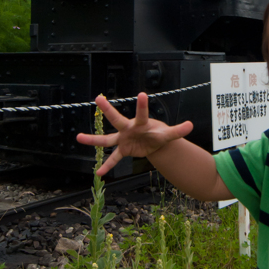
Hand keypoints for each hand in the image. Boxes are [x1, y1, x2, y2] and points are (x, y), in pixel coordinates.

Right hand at [76, 93, 193, 176]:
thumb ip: (178, 130)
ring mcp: (123, 139)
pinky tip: (99, 174)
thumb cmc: (158, 133)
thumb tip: (190, 125)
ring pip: (106, 139)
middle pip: (116, 120)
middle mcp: (128, 129)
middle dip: (108, 110)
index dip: (142, 105)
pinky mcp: (123, 150)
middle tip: (98, 98)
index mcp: (141, 123)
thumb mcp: (168, 134)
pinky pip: (114, 158)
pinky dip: (107, 166)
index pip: (141, 113)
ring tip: (78, 137)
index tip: (142, 94)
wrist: (153, 141)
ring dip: (93, 140)